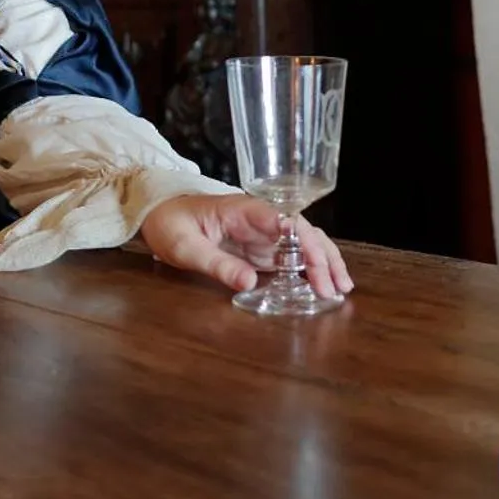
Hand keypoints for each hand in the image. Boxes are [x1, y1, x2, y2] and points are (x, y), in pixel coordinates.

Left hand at [139, 194, 353, 299]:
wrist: (157, 213)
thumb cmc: (169, 223)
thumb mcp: (185, 247)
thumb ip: (217, 264)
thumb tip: (250, 283)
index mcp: (243, 210)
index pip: (282, 220)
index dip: (302, 240)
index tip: (315, 265)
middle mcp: (260, 218)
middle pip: (302, 232)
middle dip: (321, 258)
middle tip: (333, 288)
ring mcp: (262, 233)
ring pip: (304, 242)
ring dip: (324, 262)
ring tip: (341, 288)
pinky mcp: (260, 247)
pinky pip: (292, 255)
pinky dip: (310, 268)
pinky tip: (323, 284)